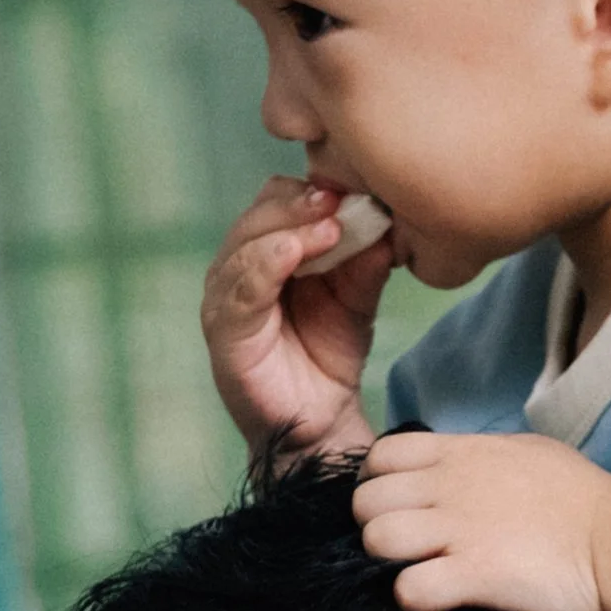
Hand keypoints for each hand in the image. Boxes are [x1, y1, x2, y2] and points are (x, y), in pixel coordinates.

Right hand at [202, 175, 389, 460]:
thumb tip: (385, 222)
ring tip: (329, 225)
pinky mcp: (224, 330)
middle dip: (300, 203)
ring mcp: (226, 297)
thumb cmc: (330, 354)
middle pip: (259, 214)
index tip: (352, 186)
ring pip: (246, 244)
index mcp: (266, 250)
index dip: (312, 190)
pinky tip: (293, 252)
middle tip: (339, 198)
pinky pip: (240, 289)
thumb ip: (365, 262)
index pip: (277, 200)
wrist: (319, 423)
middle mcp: (238, 266)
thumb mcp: (357, 299)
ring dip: (288, 229)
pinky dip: (265, 264)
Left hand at [355, 428, 610, 610]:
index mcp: (462, 454)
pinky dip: (414, 598)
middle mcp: (450, 487)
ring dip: (387, 561)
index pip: (382, 455)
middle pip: (366, 500)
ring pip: (376, 538)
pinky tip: (438, 597)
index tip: (401, 505)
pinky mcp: (473, 574)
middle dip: (375, 525)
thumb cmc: (582, 497)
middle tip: (407, 546)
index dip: (378, 483)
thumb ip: (483, 455)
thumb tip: (461, 461)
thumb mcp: (527, 453)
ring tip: (419, 569)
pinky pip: (409, 589)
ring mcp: (459, 530)